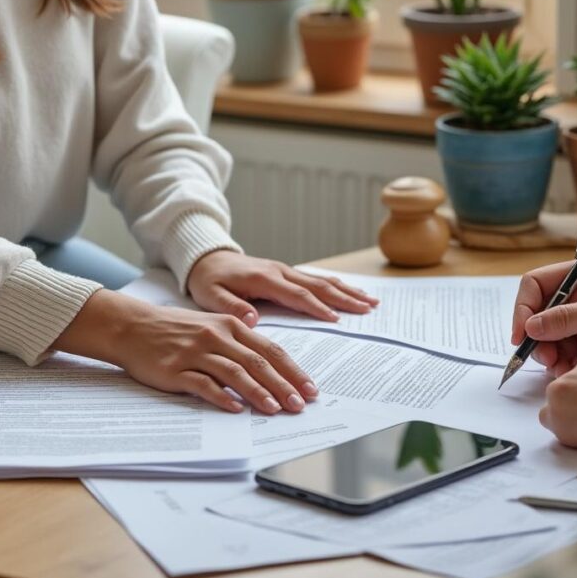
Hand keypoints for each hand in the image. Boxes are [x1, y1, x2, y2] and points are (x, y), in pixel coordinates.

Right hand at [53, 290, 316, 413]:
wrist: (132, 326)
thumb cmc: (175, 329)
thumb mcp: (211, 326)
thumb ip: (238, 342)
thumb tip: (269, 366)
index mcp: (230, 325)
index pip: (270, 350)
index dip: (292, 370)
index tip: (309, 388)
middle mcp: (216, 337)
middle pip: (258, 362)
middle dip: (283, 385)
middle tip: (300, 405)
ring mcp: (196, 353)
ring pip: (235, 373)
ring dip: (258, 393)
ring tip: (275, 409)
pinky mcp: (176, 369)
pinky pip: (204, 385)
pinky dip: (222, 397)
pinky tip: (236, 409)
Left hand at [187, 250, 377, 325]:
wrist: (206, 258)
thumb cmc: (208, 280)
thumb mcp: (211, 295)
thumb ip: (231, 307)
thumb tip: (253, 319)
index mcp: (264, 279)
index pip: (297, 295)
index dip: (317, 308)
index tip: (337, 320)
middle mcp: (279, 271)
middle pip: (318, 286)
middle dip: (344, 297)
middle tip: (369, 308)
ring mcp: (284, 270)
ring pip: (321, 280)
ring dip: (346, 290)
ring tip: (370, 301)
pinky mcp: (285, 272)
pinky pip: (315, 279)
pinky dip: (336, 286)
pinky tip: (350, 292)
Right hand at [511, 259, 576, 375]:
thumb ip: (565, 319)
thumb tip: (530, 327)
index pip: (535, 284)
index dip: (524, 307)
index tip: (521, 333)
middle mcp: (576, 295)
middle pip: (537, 313)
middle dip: (536, 336)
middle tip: (544, 356)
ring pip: (546, 335)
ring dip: (548, 352)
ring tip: (559, 366)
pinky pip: (560, 350)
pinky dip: (560, 361)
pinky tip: (568, 370)